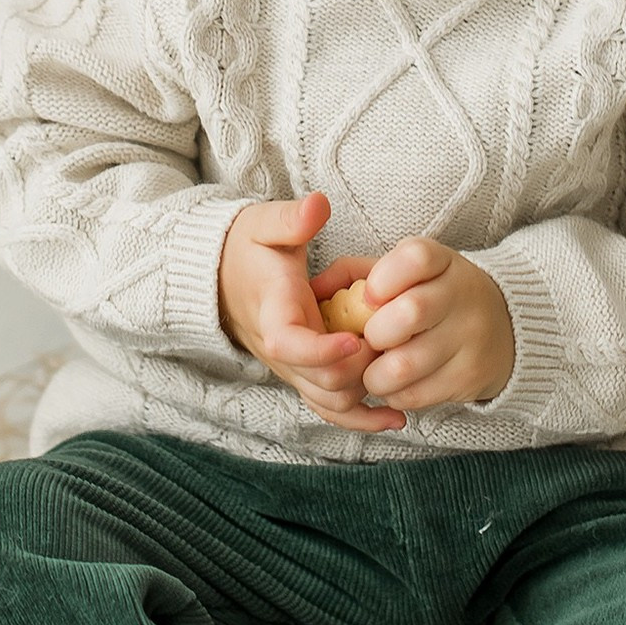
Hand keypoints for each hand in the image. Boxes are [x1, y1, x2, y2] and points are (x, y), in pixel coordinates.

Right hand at [217, 192, 405, 433]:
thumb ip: (292, 218)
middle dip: (360, 370)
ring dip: (365, 397)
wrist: (221, 275)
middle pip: (320, 382)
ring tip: (404, 385)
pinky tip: (395, 418)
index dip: (323, 350)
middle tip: (393, 346)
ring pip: (329, 402)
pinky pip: (330, 407)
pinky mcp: (304, 375)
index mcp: (272, 314)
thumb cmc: (247, 248)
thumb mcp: (265, 224)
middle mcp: (281, 351)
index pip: (291, 345)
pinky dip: (361, 419)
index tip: (356, 338)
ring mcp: (293, 368)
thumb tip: (319, 205)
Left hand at [322, 237, 514, 415]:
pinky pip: (416, 395)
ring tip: (373, 370)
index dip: (384, 279)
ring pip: (405, 365)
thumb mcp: (404, 273)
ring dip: (374, 374)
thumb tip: (312, 291)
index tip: (370, 296)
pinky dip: (393, 394)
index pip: (415, 258)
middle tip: (368, 341)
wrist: (504, 328)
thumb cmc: (432, 296)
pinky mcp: (469, 376)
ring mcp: (470, 338)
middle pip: (410, 312)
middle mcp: (462, 295)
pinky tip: (396, 384)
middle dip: (374, 333)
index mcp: (442, 262)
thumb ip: (355, 273)